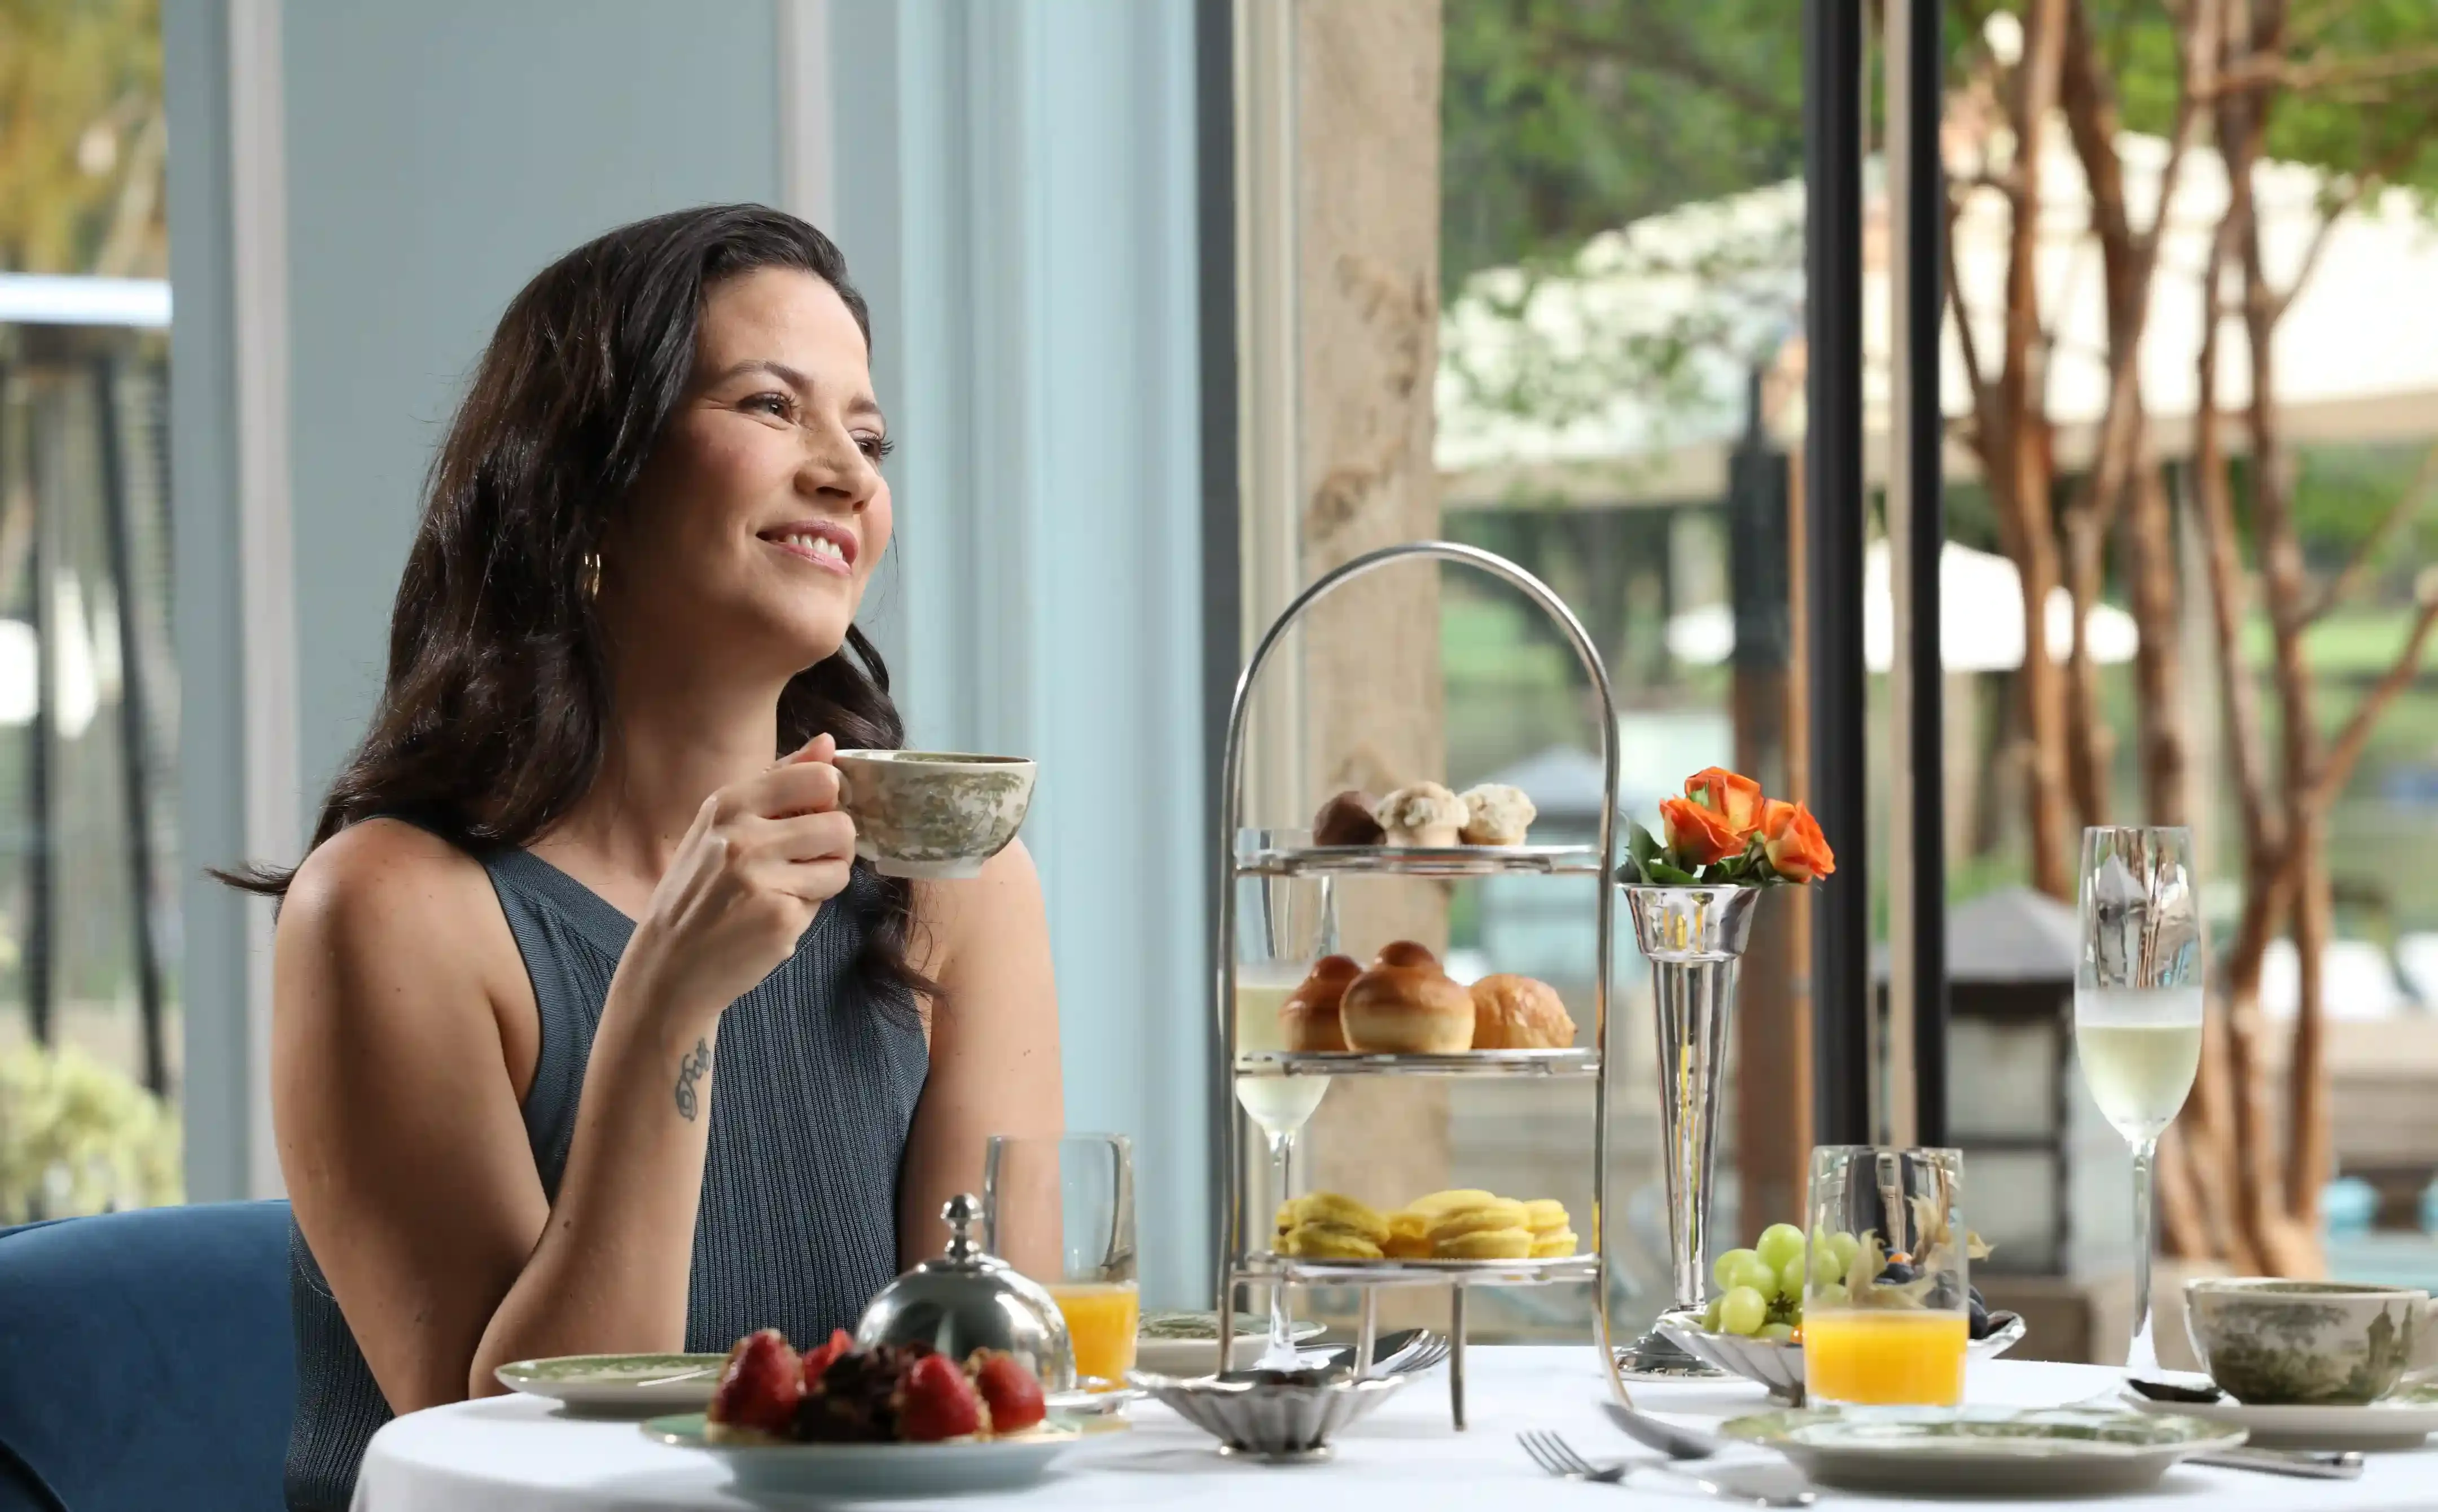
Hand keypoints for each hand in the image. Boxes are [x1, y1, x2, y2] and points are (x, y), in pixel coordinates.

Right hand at [618, 734, 856, 1020]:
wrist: (669, 964)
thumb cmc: (700, 890)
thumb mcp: (724, 825)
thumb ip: (780, 781)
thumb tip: (828, 743)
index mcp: (730, 803)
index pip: (818, 777)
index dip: (827, 801)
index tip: (811, 817)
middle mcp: (743, 835)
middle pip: (840, 822)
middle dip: (833, 846)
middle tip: (803, 862)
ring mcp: (761, 877)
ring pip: (841, 863)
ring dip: (825, 879)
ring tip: (787, 889)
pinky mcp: (779, 917)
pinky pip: (825, 900)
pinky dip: (807, 909)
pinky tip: (772, 918)